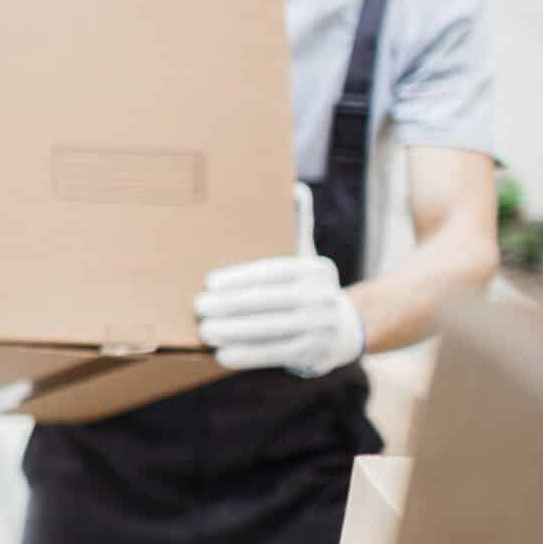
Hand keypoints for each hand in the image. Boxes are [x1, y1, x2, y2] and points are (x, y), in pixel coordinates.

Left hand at [193, 184, 365, 377]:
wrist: (343, 327)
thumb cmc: (305, 286)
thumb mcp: (305, 256)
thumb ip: (297, 226)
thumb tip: (295, 188)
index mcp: (316, 270)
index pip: (273, 272)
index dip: (240, 278)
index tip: (210, 283)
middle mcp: (322, 297)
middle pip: (269, 302)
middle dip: (230, 305)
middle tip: (199, 307)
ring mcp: (320, 327)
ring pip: (270, 330)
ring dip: (234, 332)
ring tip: (205, 331)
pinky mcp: (314, 353)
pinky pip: (276, 354)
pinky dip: (248, 355)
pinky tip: (223, 355)